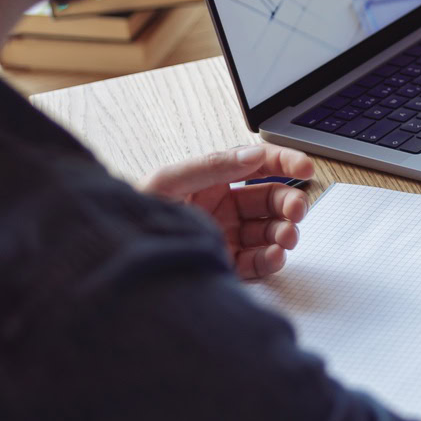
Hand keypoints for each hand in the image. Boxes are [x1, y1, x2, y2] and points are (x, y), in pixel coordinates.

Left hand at [144, 143, 315, 279]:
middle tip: (297, 211)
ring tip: (286, 238)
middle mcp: (223, 207)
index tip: (306, 168)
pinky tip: (274, 256)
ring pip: (269, 230)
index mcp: (212, 180)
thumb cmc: (134, 217)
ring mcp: (226, 236)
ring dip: (285, 232)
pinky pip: (257, 261)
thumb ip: (212, 166)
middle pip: (270, 199)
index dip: (285, 163)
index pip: (258, 165)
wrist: (114, 260)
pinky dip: (271, 259)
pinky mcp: (224, 265)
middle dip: (289, 203)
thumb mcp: (168, 181)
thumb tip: (254, 155)